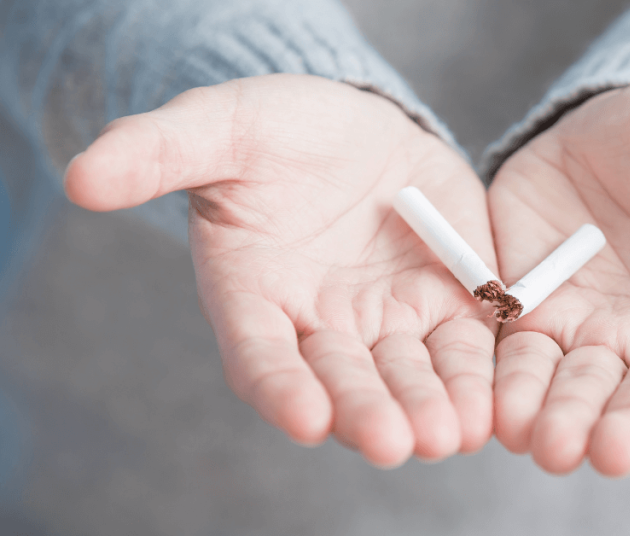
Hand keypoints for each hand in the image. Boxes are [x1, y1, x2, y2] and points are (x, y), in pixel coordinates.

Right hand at [65, 74, 497, 466]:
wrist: (355, 126)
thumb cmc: (275, 131)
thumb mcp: (219, 128)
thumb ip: (158, 151)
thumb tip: (81, 177)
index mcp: (257, 297)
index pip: (261, 353)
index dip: (280, 385)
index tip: (303, 417)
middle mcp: (323, 325)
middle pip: (344, 380)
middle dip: (369, 412)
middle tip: (395, 443)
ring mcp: (389, 320)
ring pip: (410, 374)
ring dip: (432, 406)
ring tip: (453, 435)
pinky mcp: (449, 303)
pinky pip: (467, 346)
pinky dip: (479, 376)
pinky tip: (496, 405)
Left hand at [488, 79, 629, 475]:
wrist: (629, 128)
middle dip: (621, 424)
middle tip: (604, 452)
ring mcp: (594, 329)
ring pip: (573, 386)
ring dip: (557, 416)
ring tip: (541, 440)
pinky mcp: (533, 310)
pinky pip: (516, 354)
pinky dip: (504, 381)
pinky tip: (491, 406)